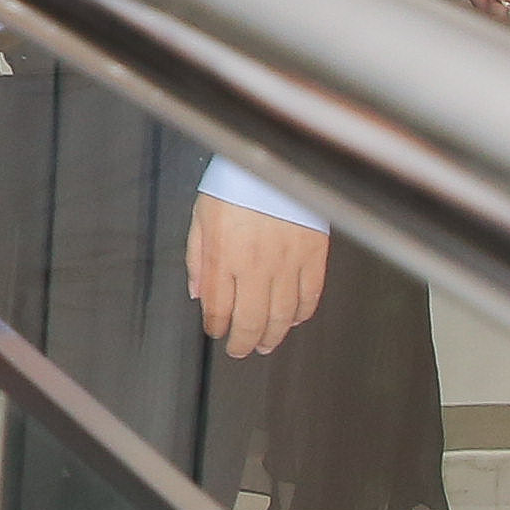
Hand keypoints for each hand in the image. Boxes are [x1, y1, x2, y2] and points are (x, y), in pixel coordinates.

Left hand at [187, 198, 330, 354]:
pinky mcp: (312, 254)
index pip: (218, 308)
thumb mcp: (201, 216)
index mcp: (223, 256)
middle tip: (241, 350)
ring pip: (281, 315)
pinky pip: (309, 295)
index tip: (216, 332)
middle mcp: (255, 265)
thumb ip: (197, 258)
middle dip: (243, 342)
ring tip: (265, 344)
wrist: (272, 159)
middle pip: (250, 320)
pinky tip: (295, 319)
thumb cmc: (234, 183)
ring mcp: (286, 262)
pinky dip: (302, 312)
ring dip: (273, 335)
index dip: (217, 327)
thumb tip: (197, 292)